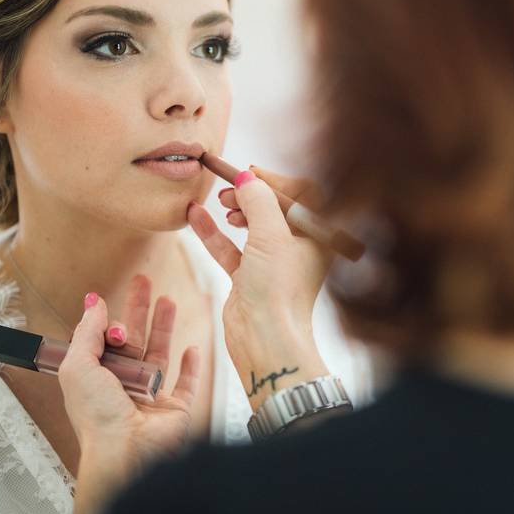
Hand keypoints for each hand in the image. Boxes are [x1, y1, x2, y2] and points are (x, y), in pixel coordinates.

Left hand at [59, 290, 199, 468]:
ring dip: (164, 328)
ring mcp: (151, 397)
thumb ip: (87, 332)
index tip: (109, 307)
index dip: (107, 324)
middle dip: (139, 311)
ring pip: (160, 355)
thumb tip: (93, 303)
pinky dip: (191, 366)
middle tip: (143, 283)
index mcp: (97, 379)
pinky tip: (192, 348)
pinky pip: (187, 384)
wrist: (125, 451)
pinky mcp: (176, 408)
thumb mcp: (78, 366)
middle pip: (134, 341)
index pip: (104, 343)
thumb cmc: (97, 415)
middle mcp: (124, 386)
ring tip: (168, 300)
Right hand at [187, 166, 330, 409]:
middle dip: (252, 194)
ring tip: (219, 203)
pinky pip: (230, 248)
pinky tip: (195, 214)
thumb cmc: (279, 291)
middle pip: (275, 207)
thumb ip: (259, 201)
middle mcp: (299, 248)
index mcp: (318, 237)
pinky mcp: (249, 279)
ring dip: (235, 211)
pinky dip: (214, 232)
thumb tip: (247, 177)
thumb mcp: (271, 236)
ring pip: (252, 226)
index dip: (277, 181)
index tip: (251, 173)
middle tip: (230, 190)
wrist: (265, 340)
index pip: (304, 195)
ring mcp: (273, 264)